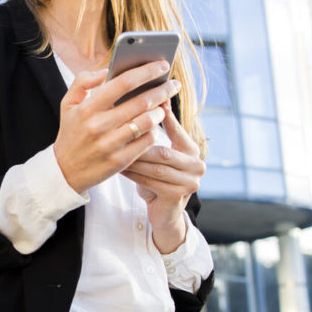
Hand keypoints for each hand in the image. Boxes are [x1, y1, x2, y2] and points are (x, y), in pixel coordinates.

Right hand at [53, 61, 176, 194]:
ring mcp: (110, 145)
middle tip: (174, 85)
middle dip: (162, 90)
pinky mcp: (119, 161)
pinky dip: (154, 131)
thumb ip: (83, 82)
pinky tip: (154, 126)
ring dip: (160, 111)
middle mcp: (98, 126)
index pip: (122, 83)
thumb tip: (106, 70)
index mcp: (87, 108)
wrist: (64, 171)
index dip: (146, 72)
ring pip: (147, 122)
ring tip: (163, 106)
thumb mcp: (68, 104)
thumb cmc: (71, 133)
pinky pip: (146, 142)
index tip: (162, 66)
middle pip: (140, 102)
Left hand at [121, 103, 204, 253]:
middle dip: (139, 145)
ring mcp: (190, 182)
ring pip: (156, 167)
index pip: (175, 129)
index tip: (142, 104)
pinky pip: (150, 182)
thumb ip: (158, 130)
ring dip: (134, 160)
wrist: (163, 211)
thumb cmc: (158, 177)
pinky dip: (134, 175)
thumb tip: (152, 100)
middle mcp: (196, 164)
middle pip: (163, 151)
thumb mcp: (161, 152)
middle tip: (117, 134)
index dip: (160, 117)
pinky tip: (119, 168)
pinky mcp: (177, 196)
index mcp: (192, 149)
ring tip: (115, 151)